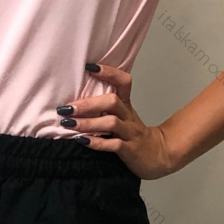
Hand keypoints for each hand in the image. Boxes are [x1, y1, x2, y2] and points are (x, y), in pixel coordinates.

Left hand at [57, 63, 177, 179]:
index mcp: (126, 106)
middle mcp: (128, 117)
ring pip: (111, 123)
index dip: (109, 73)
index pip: (123, 82)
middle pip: (112, 102)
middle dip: (88, 104)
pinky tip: (81, 141)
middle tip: (66, 108)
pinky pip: (113, 145)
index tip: (89, 67)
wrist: (157, 156)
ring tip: (68, 124)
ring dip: (88, 123)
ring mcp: (130, 133)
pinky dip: (96, 143)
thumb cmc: (132, 136)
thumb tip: (74, 103)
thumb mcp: (123, 118)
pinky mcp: (129, 150)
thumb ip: (104, 109)